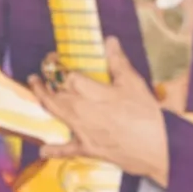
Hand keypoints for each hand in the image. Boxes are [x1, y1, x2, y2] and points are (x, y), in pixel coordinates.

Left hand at [32, 38, 170, 181]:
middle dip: (44, 84)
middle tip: (35, 76)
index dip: (59, 66)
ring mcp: (82, 131)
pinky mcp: (87, 149)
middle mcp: (81, 110)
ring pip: (56, 115)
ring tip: (36, 93)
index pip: (68, 77)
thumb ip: (118, 63)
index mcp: (91, 92)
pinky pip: (66, 150)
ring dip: (43, 103)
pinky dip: (54, 150)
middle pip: (56, 95)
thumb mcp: (134, 84)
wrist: (157, 147)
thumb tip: (110, 41)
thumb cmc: (146, 115)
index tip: (56, 59)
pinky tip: (43, 150)